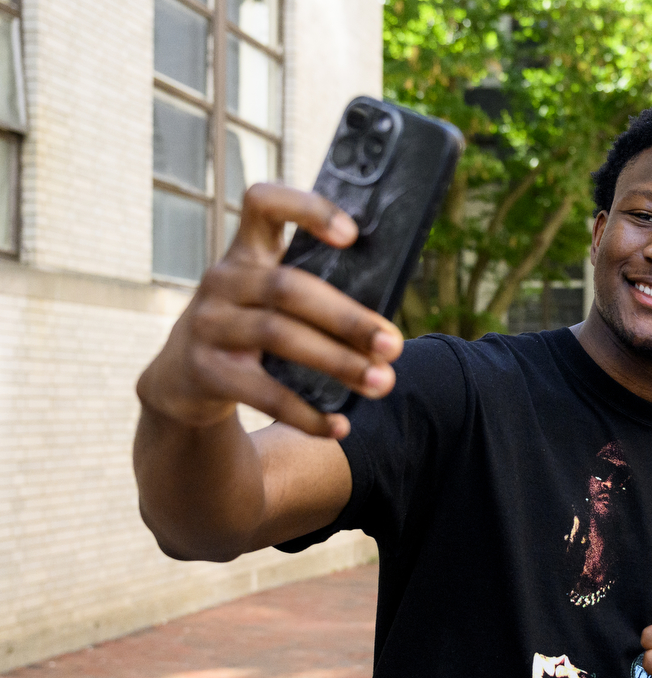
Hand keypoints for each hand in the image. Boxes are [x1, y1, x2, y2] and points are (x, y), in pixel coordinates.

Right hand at [136, 183, 403, 438]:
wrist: (182, 382)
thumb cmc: (251, 333)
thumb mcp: (270, 303)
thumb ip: (314, 299)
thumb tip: (385, 332)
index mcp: (246, 254)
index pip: (263, 204)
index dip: (306, 209)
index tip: (352, 235)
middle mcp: (222, 281)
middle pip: (289, 288)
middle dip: (348, 318)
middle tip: (394, 345)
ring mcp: (208, 325)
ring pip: (280, 336)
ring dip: (338, 362)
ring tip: (381, 383)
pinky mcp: (205, 371)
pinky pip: (264, 393)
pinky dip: (307, 413)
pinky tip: (339, 425)